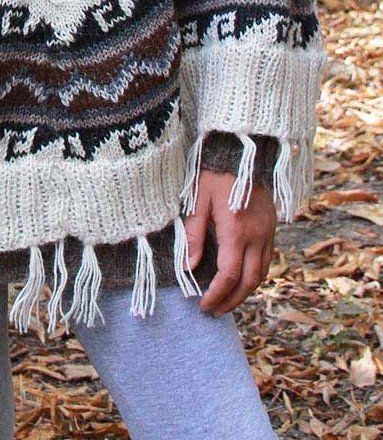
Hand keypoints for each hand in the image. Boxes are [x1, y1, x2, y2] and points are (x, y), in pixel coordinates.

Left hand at [184, 168, 275, 316]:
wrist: (241, 150)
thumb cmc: (213, 173)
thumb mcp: (197, 200)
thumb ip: (193, 235)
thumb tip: (188, 267)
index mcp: (236, 230)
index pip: (229, 274)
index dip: (217, 294)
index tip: (204, 305)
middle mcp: (257, 235)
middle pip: (250, 281)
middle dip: (232, 300)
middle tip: (215, 311)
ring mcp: (268, 231)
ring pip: (263, 273)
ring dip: (246, 291)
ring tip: (227, 299)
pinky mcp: (272, 226)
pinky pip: (267, 259)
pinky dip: (255, 274)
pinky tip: (241, 277)